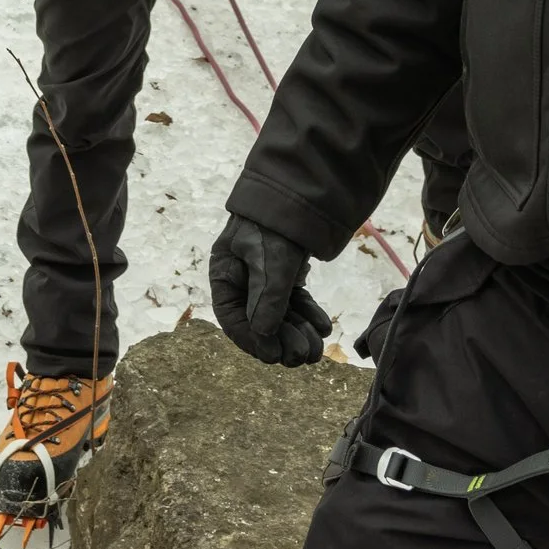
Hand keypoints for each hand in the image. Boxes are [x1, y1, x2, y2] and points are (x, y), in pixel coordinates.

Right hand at [209, 215, 331, 365]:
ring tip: (317, 346)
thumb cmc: (274, 223)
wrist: (300, 193)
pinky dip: (309, 316)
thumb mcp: (270, 260)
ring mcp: (266, 278)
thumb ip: (267, 297)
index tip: (273, 355)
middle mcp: (242, 281)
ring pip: (281, 317)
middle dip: (282, 340)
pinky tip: (323, 327)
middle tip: (302, 355)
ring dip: (299, 334)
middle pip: (259, 322)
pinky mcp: (287, 275)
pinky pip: (296, 304)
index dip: (252, 341)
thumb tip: (263, 335)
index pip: (233, 318)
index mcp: (225, 275)